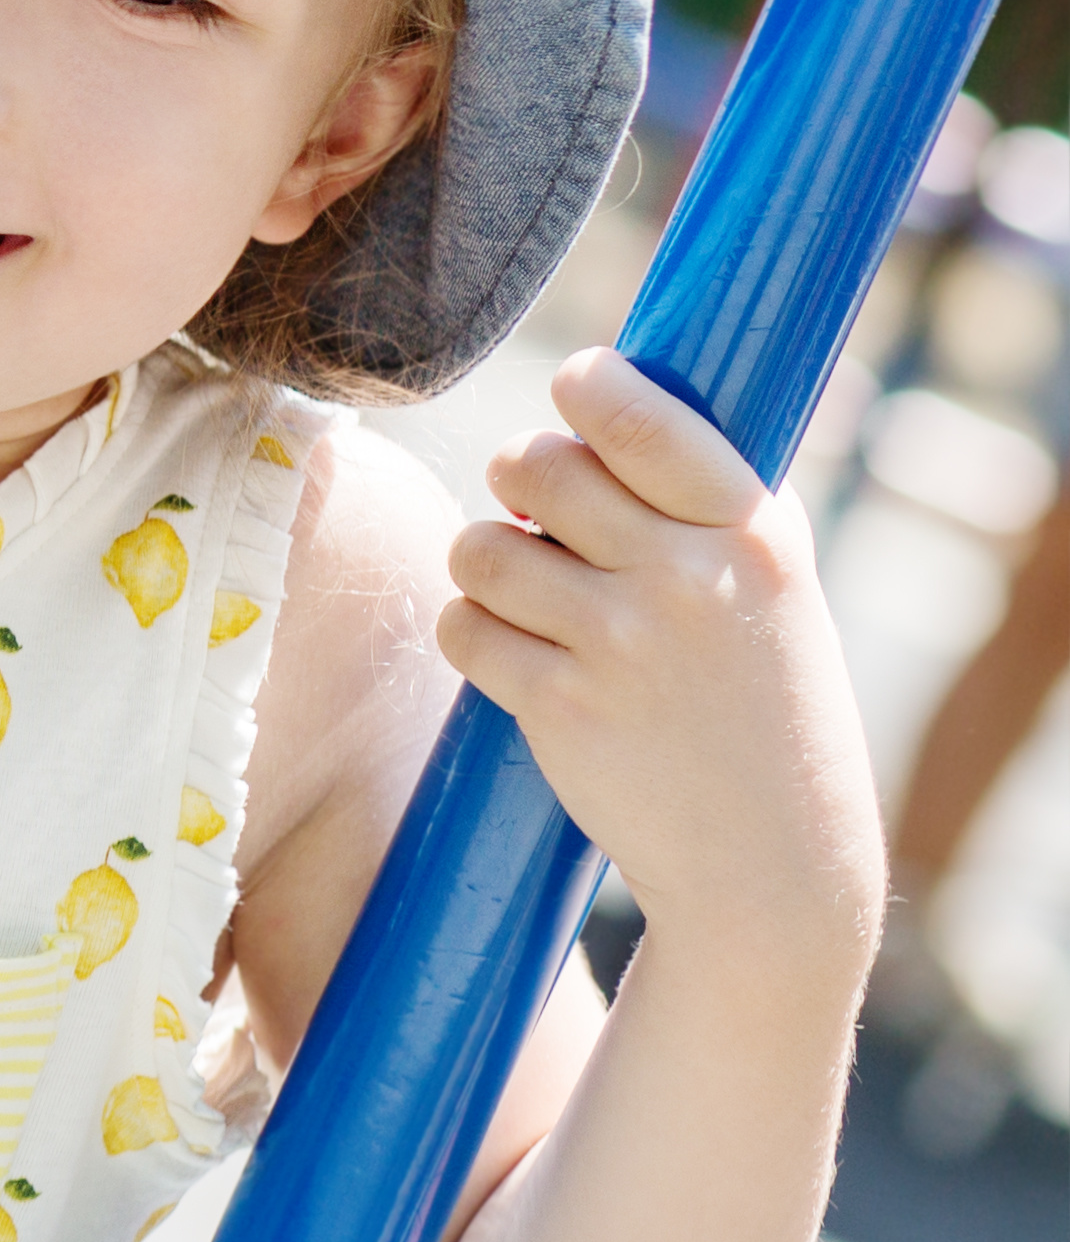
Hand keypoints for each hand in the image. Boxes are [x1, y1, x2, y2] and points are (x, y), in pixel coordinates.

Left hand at [439, 348, 881, 973]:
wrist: (772, 855)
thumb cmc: (767, 701)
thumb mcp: (778, 584)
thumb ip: (713, 497)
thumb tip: (623, 397)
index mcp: (750, 531)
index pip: (636, 414)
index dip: (584, 385)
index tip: (573, 392)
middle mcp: (686, 577)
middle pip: (533, 465)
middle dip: (516, 475)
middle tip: (536, 510)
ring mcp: (619, 642)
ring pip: (478, 545)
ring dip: (486, 563)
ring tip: (532, 595)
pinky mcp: (560, 705)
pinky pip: (462, 626)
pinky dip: (473, 634)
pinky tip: (517, 654)